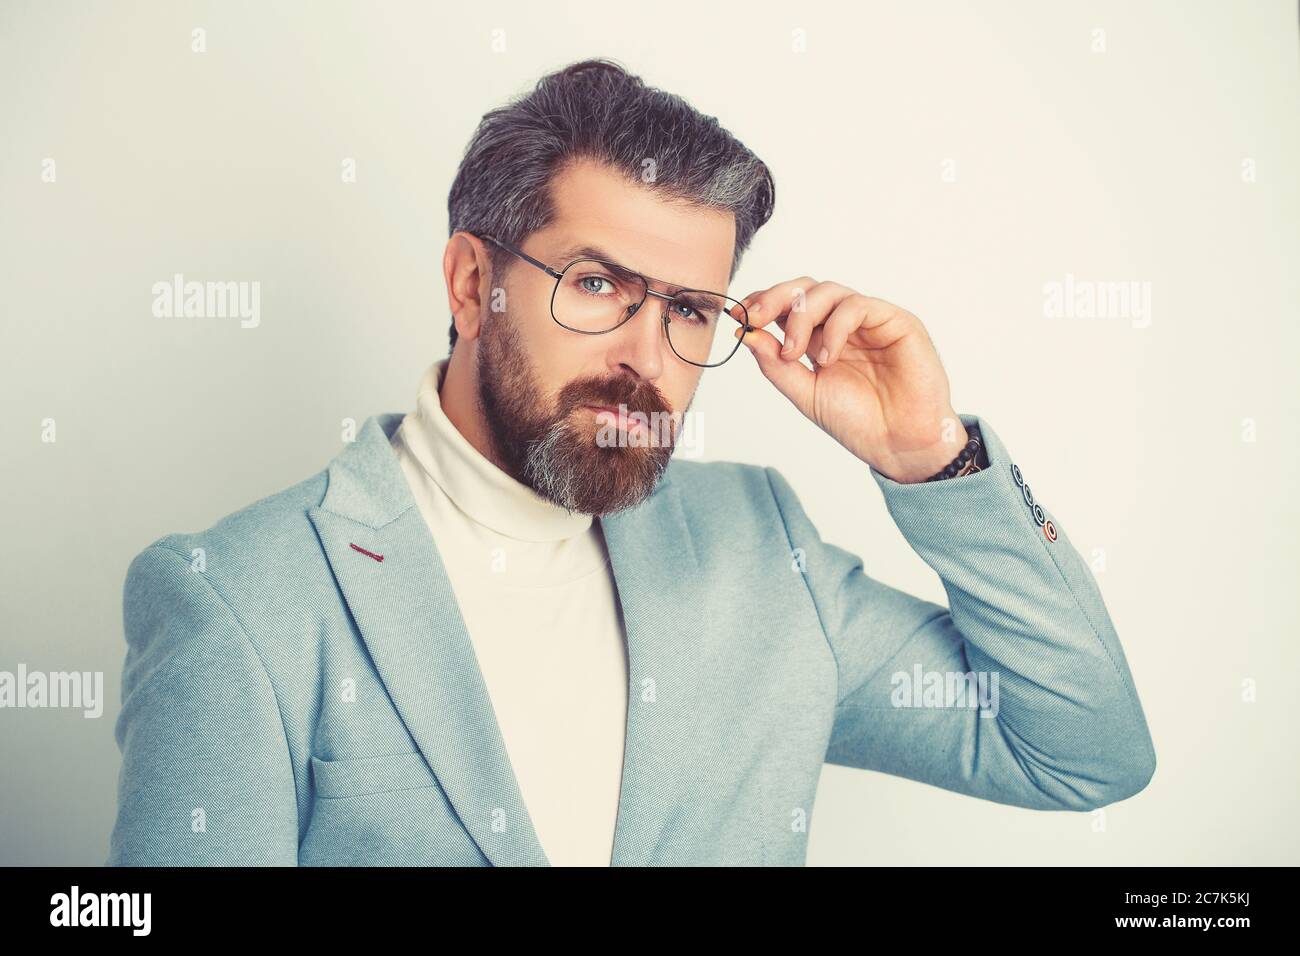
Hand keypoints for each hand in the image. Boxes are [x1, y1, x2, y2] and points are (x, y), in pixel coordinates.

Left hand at [730, 279, 967, 483]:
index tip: (739, 317)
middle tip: (755, 317)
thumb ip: (776, 364)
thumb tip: (746, 333)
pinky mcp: (896, 321)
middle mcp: (843, 325)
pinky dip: (835, 327)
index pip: (788, 306)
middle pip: (805, 289)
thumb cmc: (859, 422)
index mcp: (820, 339)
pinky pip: (857, 306)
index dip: (762, 304)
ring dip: (802, 316)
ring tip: (795, 352)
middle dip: (774, 297)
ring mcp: (870, 320)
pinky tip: (827, 357)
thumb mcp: (805, 393)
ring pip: (828, 291)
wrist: (900, 445)